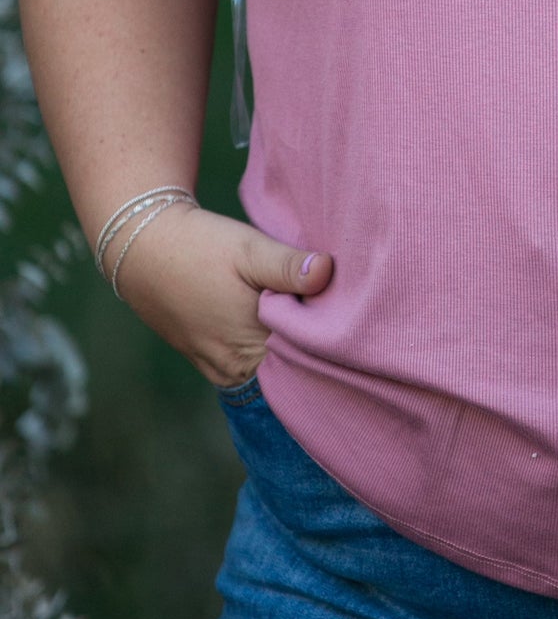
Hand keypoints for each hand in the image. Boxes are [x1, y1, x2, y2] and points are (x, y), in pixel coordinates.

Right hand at [111, 201, 333, 389]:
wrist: (142, 248)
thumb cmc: (199, 247)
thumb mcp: (248, 248)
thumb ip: (289, 265)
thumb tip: (327, 273)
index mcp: (251, 349)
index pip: (309, 365)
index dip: (334, 345)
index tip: (355, 323)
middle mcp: (235, 370)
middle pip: (291, 372)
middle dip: (317, 349)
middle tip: (343, 318)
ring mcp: (220, 368)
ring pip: (270, 370)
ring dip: (292, 349)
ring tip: (315, 318)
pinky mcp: (208, 360)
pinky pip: (250, 365)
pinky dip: (268, 350)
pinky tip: (283, 322)